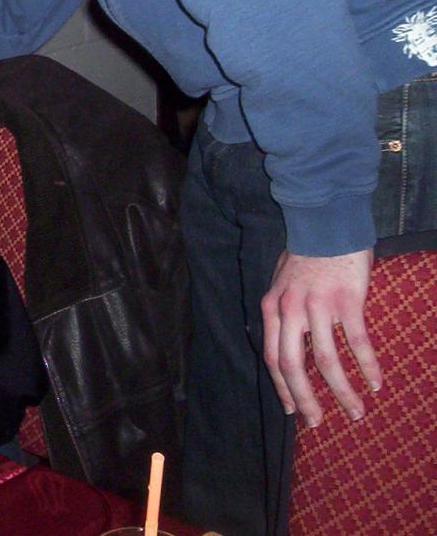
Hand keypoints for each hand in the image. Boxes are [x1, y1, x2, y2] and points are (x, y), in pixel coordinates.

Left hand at [260, 248, 380, 426]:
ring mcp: (319, 306)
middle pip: (293, 366)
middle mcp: (290, 310)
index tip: (293, 410)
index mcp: (272, 308)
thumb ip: (282, 315)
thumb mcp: (280, 285)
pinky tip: (376, 383)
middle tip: (318, 424)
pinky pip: (357, 341)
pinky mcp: (347, 300)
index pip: (273, 357)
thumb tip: (288, 347)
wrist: (326, 226)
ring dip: (342, 390)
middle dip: (306, 399)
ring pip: (327, 360)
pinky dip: (367, 366)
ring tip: (355, 412)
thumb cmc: (305, 257)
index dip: (282, 387)